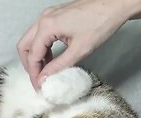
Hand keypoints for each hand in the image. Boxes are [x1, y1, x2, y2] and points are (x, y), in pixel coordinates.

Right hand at [17, 0, 132, 88]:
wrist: (116, 4)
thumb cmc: (101, 22)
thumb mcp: (79, 50)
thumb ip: (58, 66)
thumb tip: (44, 79)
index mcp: (47, 26)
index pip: (32, 55)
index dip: (34, 74)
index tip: (39, 86)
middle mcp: (44, 19)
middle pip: (24, 45)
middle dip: (29, 65)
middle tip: (38, 79)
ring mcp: (49, 15)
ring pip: (31, 39)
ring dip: (36, 56)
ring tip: (46, 71)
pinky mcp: (55, 15)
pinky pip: (40, 34)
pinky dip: (42, 47)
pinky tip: (52, 58)